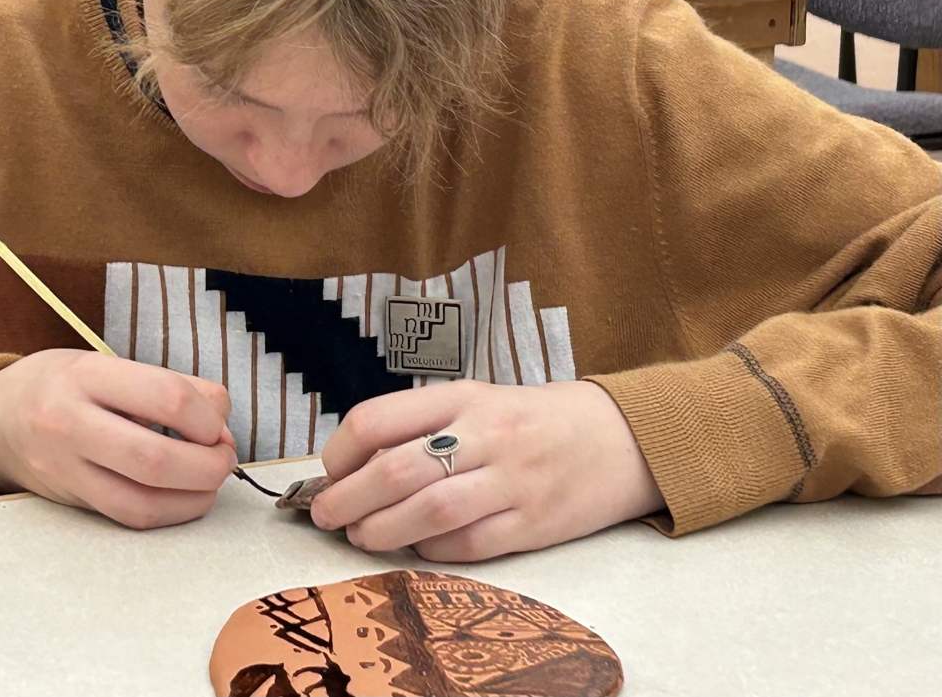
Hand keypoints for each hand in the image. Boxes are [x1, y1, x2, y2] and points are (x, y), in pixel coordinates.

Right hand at [0, 349, 236, 528]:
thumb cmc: (63, 384)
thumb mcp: (107, 363)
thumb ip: (169, 385)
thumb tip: (222, 419)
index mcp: (87, 375)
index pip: (167, 398)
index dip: (208, 417)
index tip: (219, 422)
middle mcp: (70, 423)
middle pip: (156, 458)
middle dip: (208, 463)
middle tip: (225, 456)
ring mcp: (66, 469)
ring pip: (143, 501)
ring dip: (196, 496)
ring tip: (212, 478)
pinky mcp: (70, 501)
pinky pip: (129, 517)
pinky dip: (171, 512)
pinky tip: (187, 497)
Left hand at [310, 380, 663, 561]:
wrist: (619, 438)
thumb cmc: (533, 419)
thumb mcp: (479, 401)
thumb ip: (424, 424)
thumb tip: (357, 464)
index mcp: (464, 396)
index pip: (378, 419)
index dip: (340, 451)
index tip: (330, 470)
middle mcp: (486, 434)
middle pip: (396, 470)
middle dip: (348, 499)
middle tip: (326, 515)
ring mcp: (512, 480)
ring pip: (428, 511)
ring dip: (381, 530)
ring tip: (360, 536)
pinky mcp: (534, 524)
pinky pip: (468, 545)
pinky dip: (431, 549)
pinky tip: (416, 545)